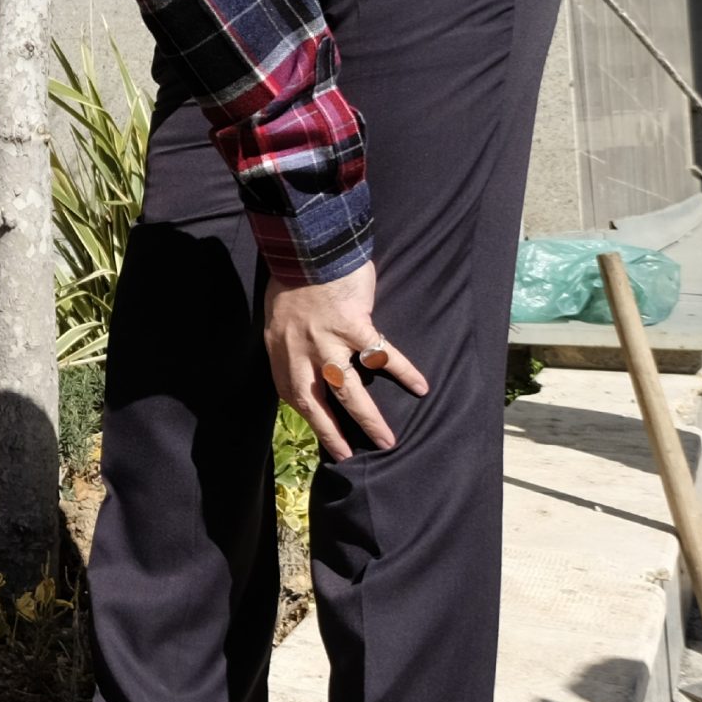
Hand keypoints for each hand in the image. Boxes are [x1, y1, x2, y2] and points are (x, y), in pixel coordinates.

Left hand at [262, 262, 426, 460]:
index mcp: (280, 347)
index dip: (306, 413)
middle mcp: (300, 350)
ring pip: (348, 388)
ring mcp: (326, 339)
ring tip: (386, 440)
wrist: (307, 245)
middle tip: (346, 456)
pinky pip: (381, 354)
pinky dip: (402, 370)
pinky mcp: (353, 324)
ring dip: (366, 417)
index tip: (321, 430)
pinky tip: (421, 386)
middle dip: (330, 432)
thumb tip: (307, 358)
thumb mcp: (280, 315)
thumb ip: (292, 340)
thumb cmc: (294, 276)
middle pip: (315, 401)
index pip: (290, 391)